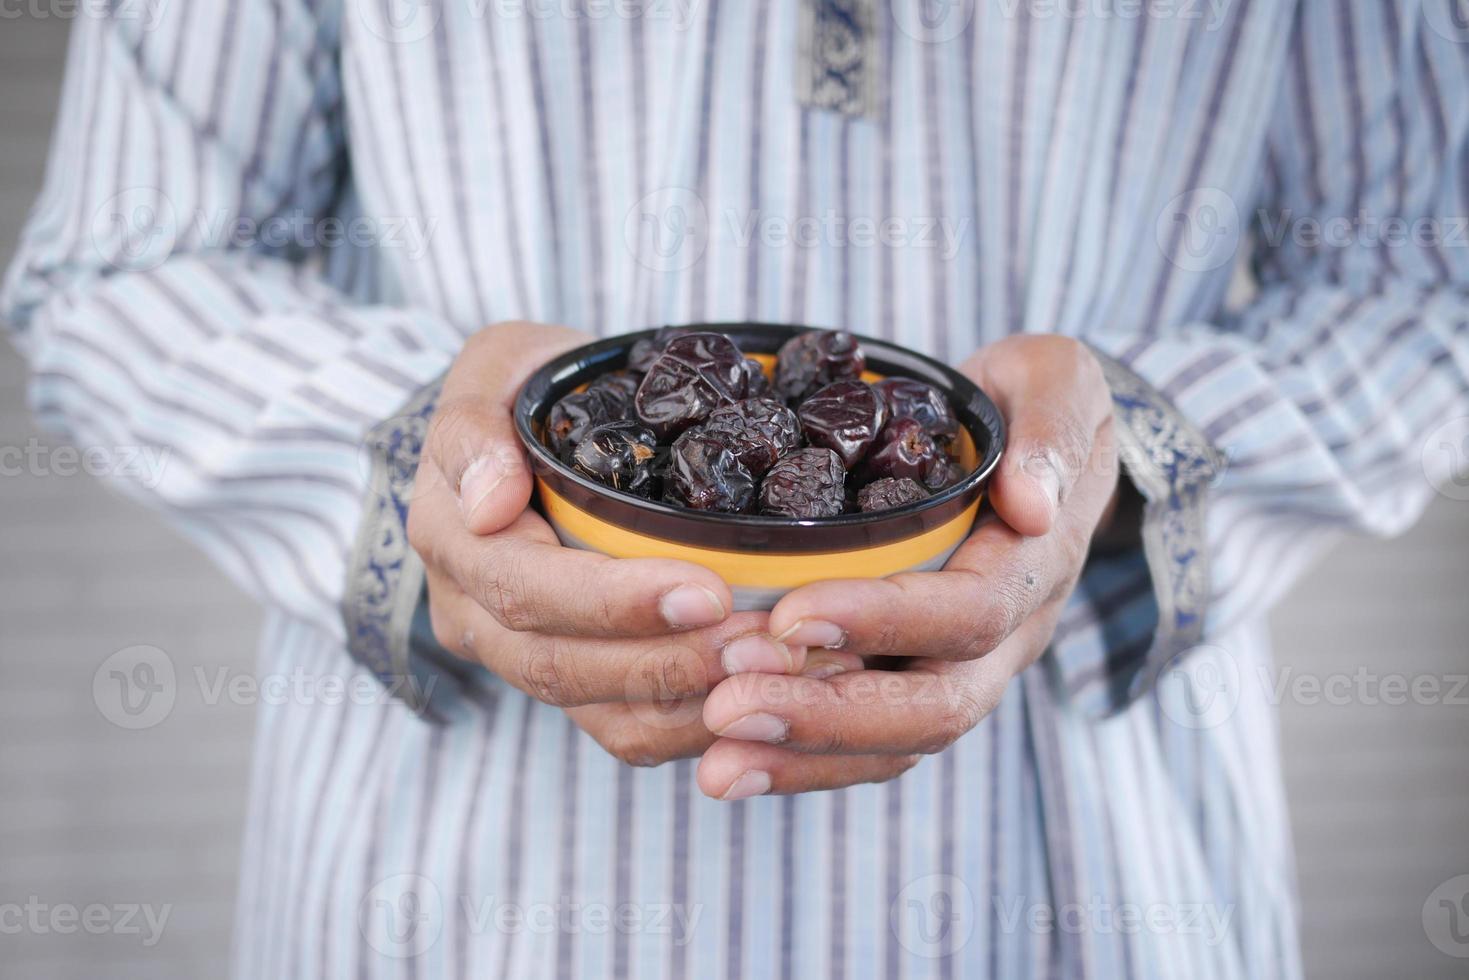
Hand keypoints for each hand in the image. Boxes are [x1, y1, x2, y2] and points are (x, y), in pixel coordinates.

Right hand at [407, 322, 804, 765]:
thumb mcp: (496, 367)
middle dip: (670, 662)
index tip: (708, 590)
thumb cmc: (527, 390)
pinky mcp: (573, 684)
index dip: (616, 601)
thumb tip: (489, 505)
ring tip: (779, 673)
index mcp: (452, 540)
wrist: (530, 435)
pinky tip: (764, 697)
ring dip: (692, 703)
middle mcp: (475, 615)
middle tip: (765, 647)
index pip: (526, 589)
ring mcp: (520, 658)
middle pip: (563, 667)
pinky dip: (695, 726)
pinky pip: (625, 731)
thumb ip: (473, 427)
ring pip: (599, 713)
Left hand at [696, 335, 1119, 798]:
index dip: (884, 620)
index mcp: (1034, 567)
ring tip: (715, 766)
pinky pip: (866, 744)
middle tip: (728, 708)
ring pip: (895, 744)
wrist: (1036, 449)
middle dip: (827, 715)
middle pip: (932, 707)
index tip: (791, 615)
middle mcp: (1004, 639)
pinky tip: (723, 764)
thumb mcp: (1056, 383)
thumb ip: (1052, 430)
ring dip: (803, 756)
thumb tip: (1030, 502)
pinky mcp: (911, 681)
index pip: (969, 612)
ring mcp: (959, 670)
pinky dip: (798, 761)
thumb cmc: (1032, 403)